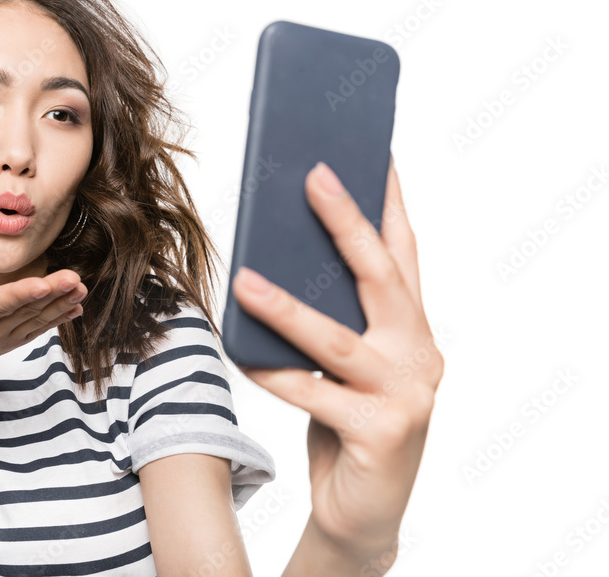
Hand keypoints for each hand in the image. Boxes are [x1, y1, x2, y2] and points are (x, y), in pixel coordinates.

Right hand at [0, 243, 86, 384]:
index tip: (42, 284)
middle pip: (25, 310)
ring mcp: (8, 338)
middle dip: (51, 294)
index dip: (20, 294)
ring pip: (37, 319)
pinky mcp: (18, 340)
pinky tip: (77, 306)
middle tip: (73, 277)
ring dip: (62, 304)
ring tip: (81, 287)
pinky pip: (41, 328)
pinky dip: (60, 318)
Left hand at [231, 156, 444, 562]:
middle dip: (345, 222)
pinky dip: (274, 374)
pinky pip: (314, 395)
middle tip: (314, 175)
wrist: (363, 510)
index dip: (389, 201)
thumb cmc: (347, 423)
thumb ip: (330, 318)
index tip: (374, 152)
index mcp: (412, 329)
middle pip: (380, 276)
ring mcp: (407, 395)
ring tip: (245, 278)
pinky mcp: (383, 433)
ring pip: (338, 339)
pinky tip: (241, 354)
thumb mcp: (343, 363)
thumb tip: (275, 261)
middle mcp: (420, 354)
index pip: (404, 253)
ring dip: (287, 306)